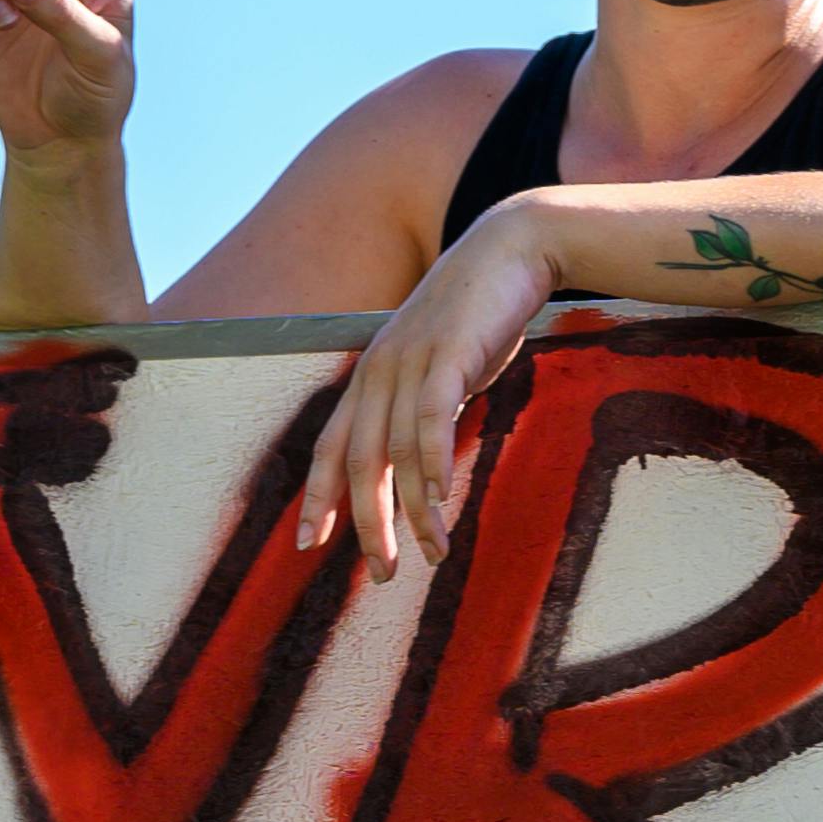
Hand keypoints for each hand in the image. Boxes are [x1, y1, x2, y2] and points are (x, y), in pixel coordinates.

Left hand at [298, 201, 556, 577]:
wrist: (512, 247)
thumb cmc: (482, 312)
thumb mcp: (442, 364)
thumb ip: (426, 406)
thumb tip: (425, 460)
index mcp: (373, 375)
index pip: (332, 445)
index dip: (319, 496)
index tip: (309, 543)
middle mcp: (380, 370)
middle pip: (361, 460)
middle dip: (367, 523)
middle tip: (384, 574)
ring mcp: (412, 360)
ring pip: (398, 450)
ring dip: (415, 509)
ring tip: (433, 551)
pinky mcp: (449, 354)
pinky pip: (432, 417)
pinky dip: (432, 461)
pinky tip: (440, 498)